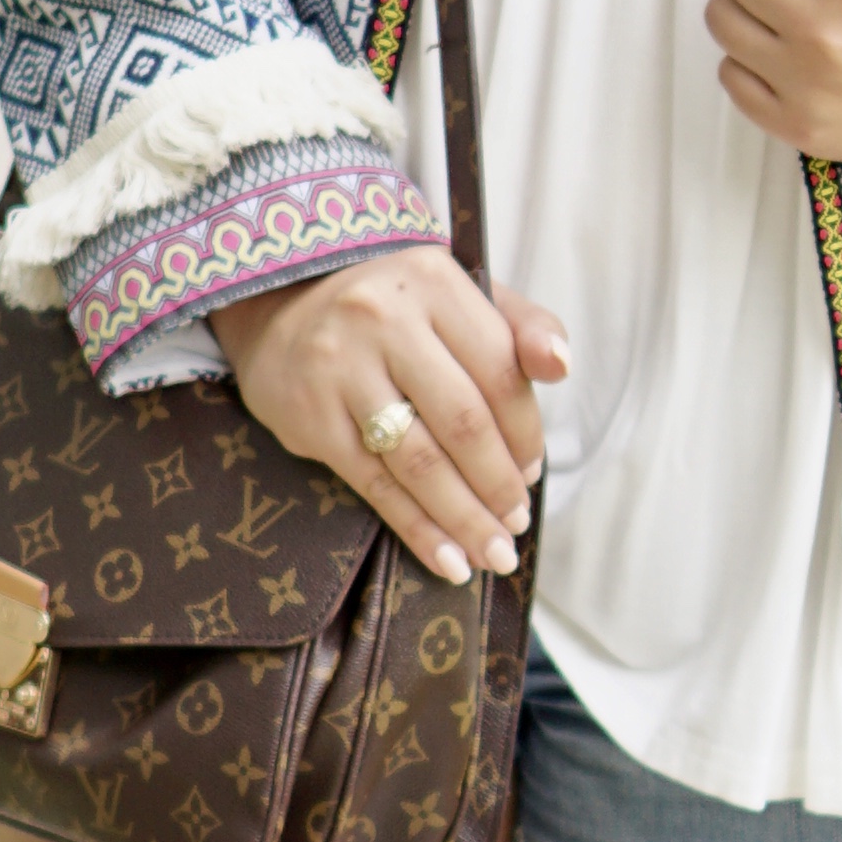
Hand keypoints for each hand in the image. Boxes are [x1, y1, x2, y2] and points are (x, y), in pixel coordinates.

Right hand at [219, 246, 567, 582]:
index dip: (525, 433)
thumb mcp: (457, 297)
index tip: (533, 473)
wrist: (279, 307)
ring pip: (419, 461)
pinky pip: (374, 484)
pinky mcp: (309, 416)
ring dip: (464, 518)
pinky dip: (417, 529)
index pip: (499, 371)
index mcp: (433, 282)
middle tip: (517, 525)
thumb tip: (562, 366)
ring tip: (494, 554)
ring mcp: (340, 368)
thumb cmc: (393, 310)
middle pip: (463, 422)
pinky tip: (448, 559)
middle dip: (499, 486)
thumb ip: (521, 326)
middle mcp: (383, 319)